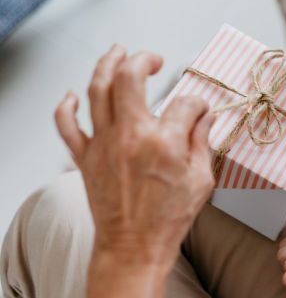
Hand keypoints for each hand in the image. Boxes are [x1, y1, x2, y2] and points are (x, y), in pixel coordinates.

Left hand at [54, 45, 215, 267]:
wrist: (134, 246)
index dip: (197, 103)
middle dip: (143, 60)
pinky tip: (72, 95)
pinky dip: (66, 106)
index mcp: (164, 143)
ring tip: (117, 51)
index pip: (185, 103)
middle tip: (153, 59)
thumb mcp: (201, 180)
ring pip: (97, 90)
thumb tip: (206, 117)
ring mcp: (103, 144)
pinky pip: (67, 125)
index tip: (199, 110)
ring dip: (107, 64)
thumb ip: (202, 142)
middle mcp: (130, 136)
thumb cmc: (167, 218)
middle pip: (130, 78)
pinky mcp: (85, 157)